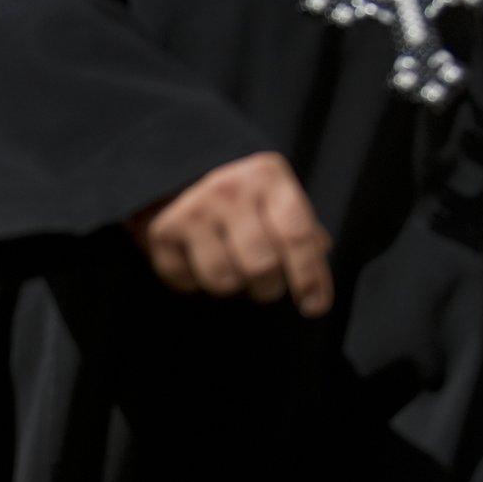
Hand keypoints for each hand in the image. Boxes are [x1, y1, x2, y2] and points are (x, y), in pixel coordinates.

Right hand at [127, 151, 333, 316]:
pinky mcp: (163, 230)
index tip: (313, 307)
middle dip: (268, 288)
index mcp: (268, 178)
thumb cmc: (244, 199)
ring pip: (224, 280)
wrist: (181, 174)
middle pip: (262, 266)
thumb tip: (319, 267)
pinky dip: (194, 283)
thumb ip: (303, 232)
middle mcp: (230, 189)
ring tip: (232, 270)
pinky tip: (198, 262)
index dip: (309, 278)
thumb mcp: (278, 200)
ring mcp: (194, 209)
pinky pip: (187, 282)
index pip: (296, 236)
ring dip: (232, 287)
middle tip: (266, 285)